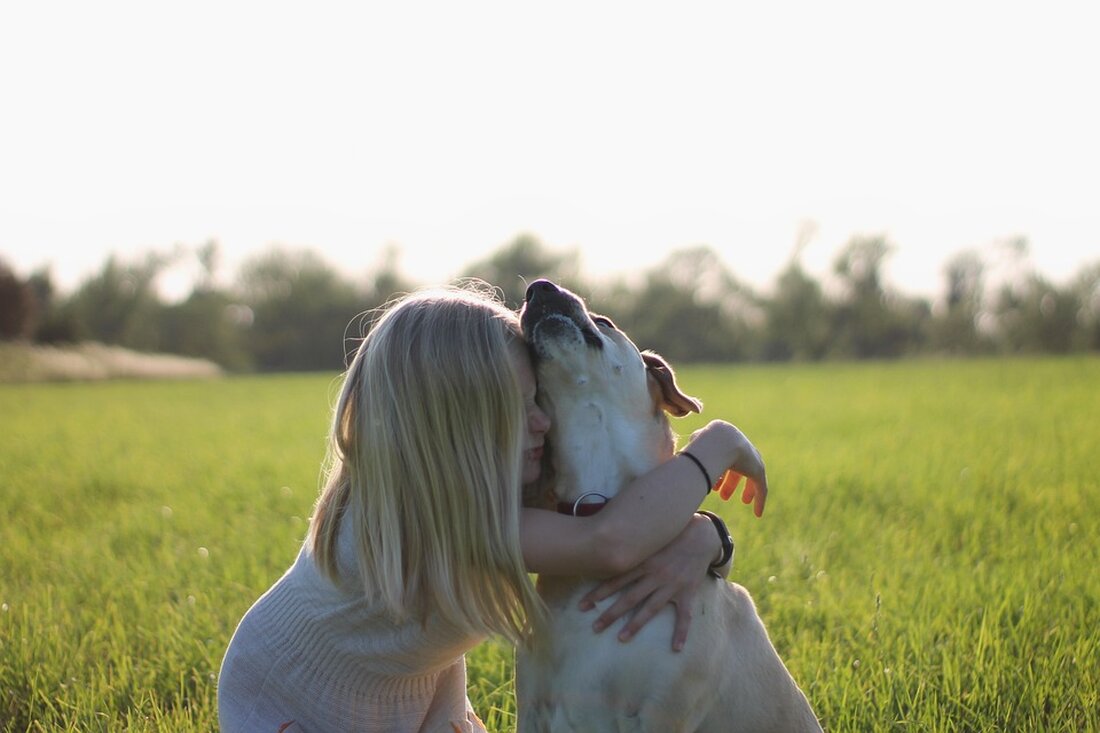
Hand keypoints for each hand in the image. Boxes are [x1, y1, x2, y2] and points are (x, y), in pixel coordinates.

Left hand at [577, 515, 714, 651]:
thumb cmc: (671, 534)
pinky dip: (681, 632)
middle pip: (629, 598)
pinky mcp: (687, 593)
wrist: (702, 535)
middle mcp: (655, 575)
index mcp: (643, 562)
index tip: (582, 605)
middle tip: (595, 628)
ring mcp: (671, 585)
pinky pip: (684, 616)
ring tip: (621, 638)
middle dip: (611, 614)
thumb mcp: (649, 537)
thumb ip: (630, 543)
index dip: (598, 593)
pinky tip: (676, 648)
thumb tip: (605, 541)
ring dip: (635, 625)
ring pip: (650, 609)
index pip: (616, 580)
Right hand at [691, 421, 767, 516]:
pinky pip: (760, 487)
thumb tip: (679, 464)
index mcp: (725, 441)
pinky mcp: (758, 469)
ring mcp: (750, 458)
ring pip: (751, 477)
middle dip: (730, 482)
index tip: (714, 486)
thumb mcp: (692, 451)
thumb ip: (689, 456)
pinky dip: (759, 500)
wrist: (719, 443)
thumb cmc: (701, 447)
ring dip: (746, 490)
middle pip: (738, 467)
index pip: (725, 458)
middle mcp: (740, 447)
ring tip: (743, 502)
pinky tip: (758, 513)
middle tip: (724, 495)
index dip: (719, 472)